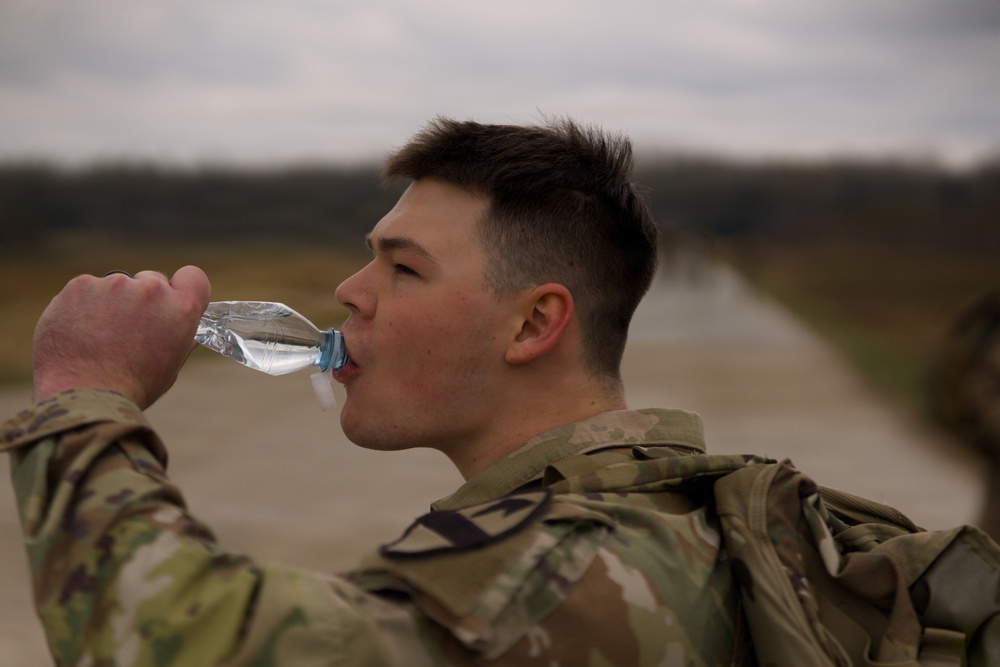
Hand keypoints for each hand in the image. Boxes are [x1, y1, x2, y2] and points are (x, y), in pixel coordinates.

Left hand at [32, 266, 211, 408]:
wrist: (83, 395)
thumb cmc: (130, 388)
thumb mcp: (170, 366)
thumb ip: (179, 339)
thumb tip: (186, 332)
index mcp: (181, 309)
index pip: (193, 277)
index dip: (182, 288)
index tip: (170, 301)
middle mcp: (151, 290)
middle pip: (151, 281)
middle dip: (142, 299)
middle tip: (127, 330)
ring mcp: (114, 284)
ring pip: (116, 286)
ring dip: (111, 304)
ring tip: (98, 338)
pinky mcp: (80, 286)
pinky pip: (86, 290)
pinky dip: (82, 307)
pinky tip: (78, 333)